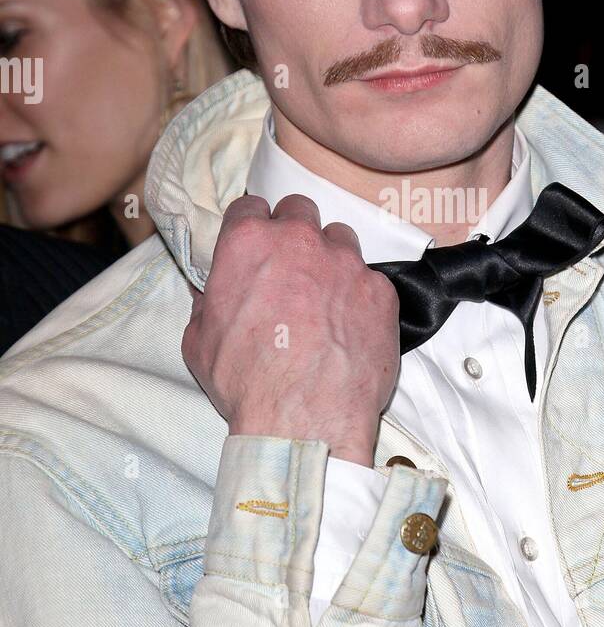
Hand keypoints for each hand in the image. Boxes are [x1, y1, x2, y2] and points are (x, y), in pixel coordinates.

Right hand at [182, 193, 400, 463]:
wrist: (305, 420)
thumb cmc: (246, 383)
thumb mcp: (199, 342)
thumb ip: (207, 305)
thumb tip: (210, 295)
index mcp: (248, 243)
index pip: (249, 206)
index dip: (250, 226)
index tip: (254, 245)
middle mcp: (300, 240)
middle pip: (299, 211)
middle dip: (293, 232)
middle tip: (288, 268)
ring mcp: (346, 262)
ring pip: (340, 238)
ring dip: (330, 258)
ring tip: (323, 297)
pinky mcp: (380, 290)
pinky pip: (370, 280)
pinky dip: (360, 296)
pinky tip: (349, 327)